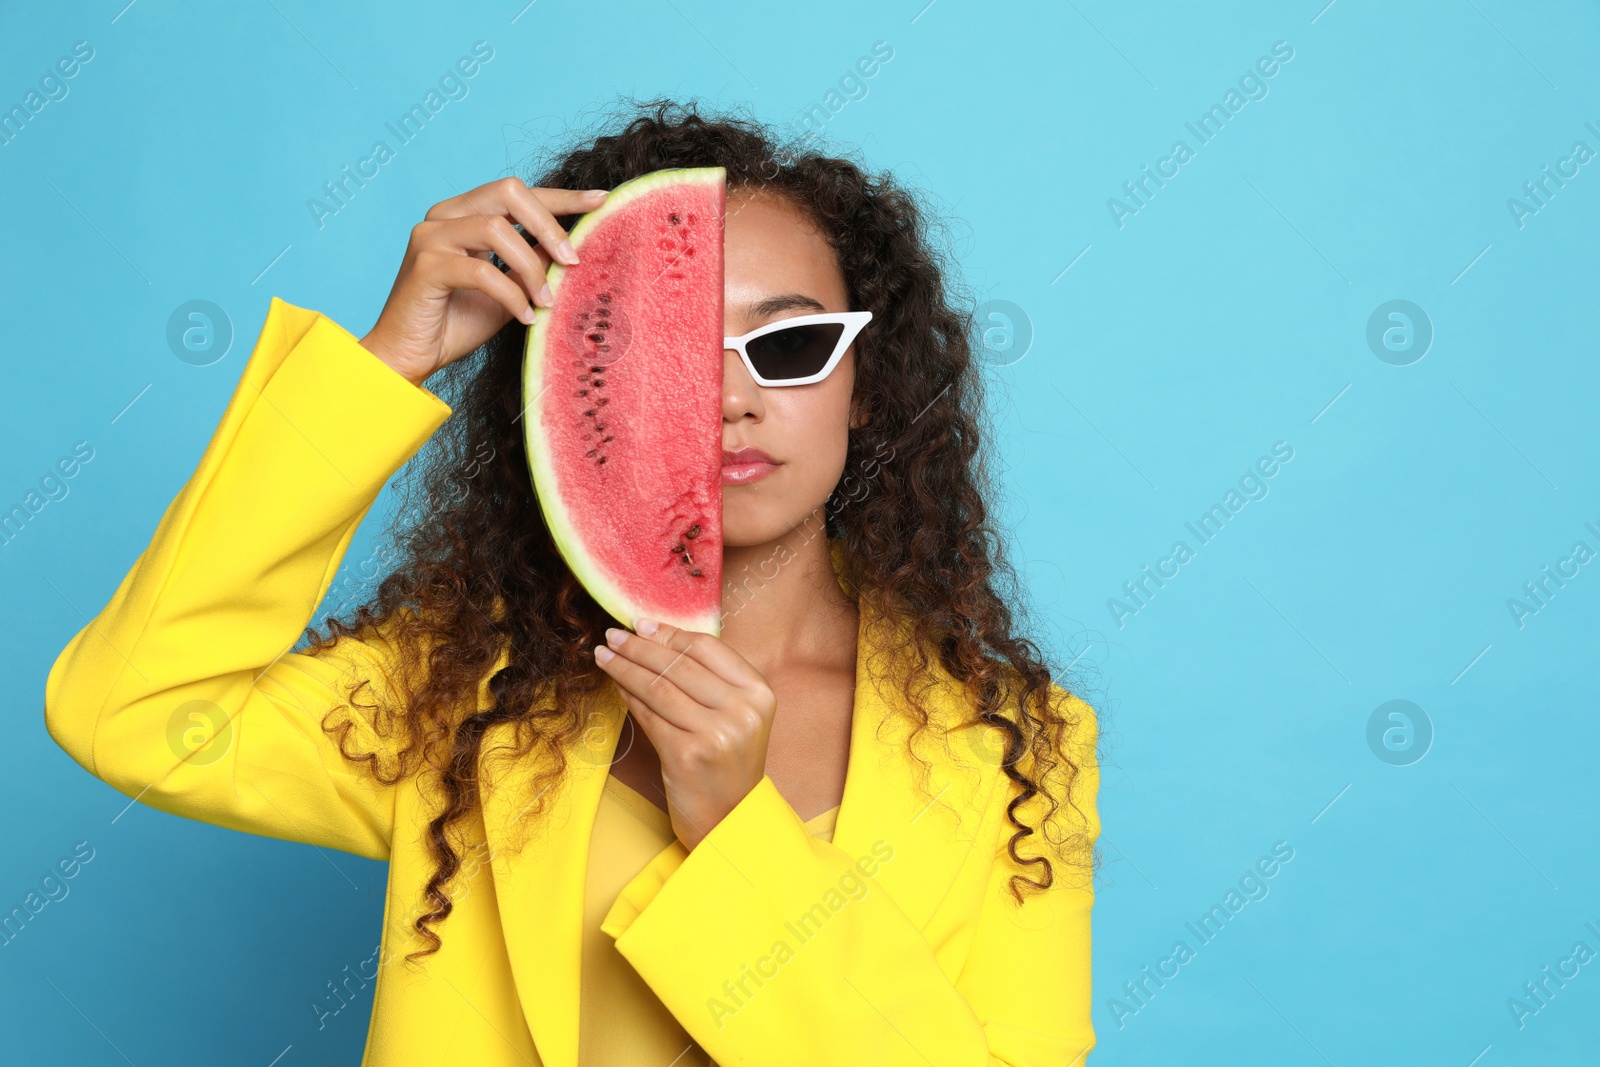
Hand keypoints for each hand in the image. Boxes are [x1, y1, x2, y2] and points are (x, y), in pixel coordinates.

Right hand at [358, 177, 609, 386]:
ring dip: (531, 267)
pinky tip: (525, 317)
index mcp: (462, 214)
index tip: (600, 200)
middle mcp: (443, 216)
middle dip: (549, 224)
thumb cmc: (454, 324)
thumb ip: (531, 265)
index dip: (561, 196)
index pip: (517, 194)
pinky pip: (482, 271)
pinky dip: (511, 294)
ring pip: (496, 229)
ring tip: (546, 301)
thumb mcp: (508, 290)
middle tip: (574, 261)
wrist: (407, 358)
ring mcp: (430, 237)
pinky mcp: (425, 267)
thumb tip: (572, 251)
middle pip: (508, 192)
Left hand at [594, 619, 777, 851]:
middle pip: (679, 664)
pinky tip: (616, 686)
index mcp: (759, 694)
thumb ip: (710, 680)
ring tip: (604, 656)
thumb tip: (656, 635)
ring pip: (659, 687)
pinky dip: (628, 697)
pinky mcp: (687, 755)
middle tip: (612, 636)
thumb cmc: (727, 764)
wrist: (729, 821)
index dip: (670, 633)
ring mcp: (716, 733)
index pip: (708, 648)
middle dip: (639, 647)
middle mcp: (743, 711)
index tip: (640, 624)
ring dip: (626, 668)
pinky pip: (649, 715)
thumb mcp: (736, 717)